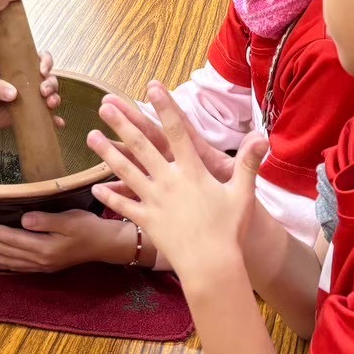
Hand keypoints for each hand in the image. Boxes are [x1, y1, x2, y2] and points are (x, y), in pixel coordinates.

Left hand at [0, 50, 63, 129]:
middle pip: (50, 80)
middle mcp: (32, 84)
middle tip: (43, 92)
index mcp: (23, 71)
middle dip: (51, 85)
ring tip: (51, 104)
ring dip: (55, 99)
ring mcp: (33, 99)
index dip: (46, 62)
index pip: (41, 60)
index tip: (42, 70)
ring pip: (51, 97)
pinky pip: (47, 117)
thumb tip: (12, 94)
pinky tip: (59, 123)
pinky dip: (54, 120)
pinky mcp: (32, 114)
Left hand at [0, 209, 121, 272]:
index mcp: (45, 247)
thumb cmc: (88, 228)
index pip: (13, 239)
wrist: (105, 245)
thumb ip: (45, 221)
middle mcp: (41, 260)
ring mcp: (42, 266)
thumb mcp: (69, 219)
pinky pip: (19, 267)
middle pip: (8, 251)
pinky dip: (4, 265)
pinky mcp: (45, 266)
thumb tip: (23, 221)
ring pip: (10, 261)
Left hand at [88, 83, 264, 281]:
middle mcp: (169, 181)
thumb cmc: (230, 230)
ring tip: (91, 136)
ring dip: (108, 153)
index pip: (176, 132)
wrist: (212, 266)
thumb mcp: (243, 193)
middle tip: (106, 105)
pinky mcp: (147, 221)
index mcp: (192, 171)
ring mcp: (154, 201)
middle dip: (124, 124)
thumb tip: (262, 136)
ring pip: (126, 171)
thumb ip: (248, 163)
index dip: (165, 107)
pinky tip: (95, 188)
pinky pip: (124, 206)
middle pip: (142, 146)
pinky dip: (109, 196)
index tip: (152, 87)